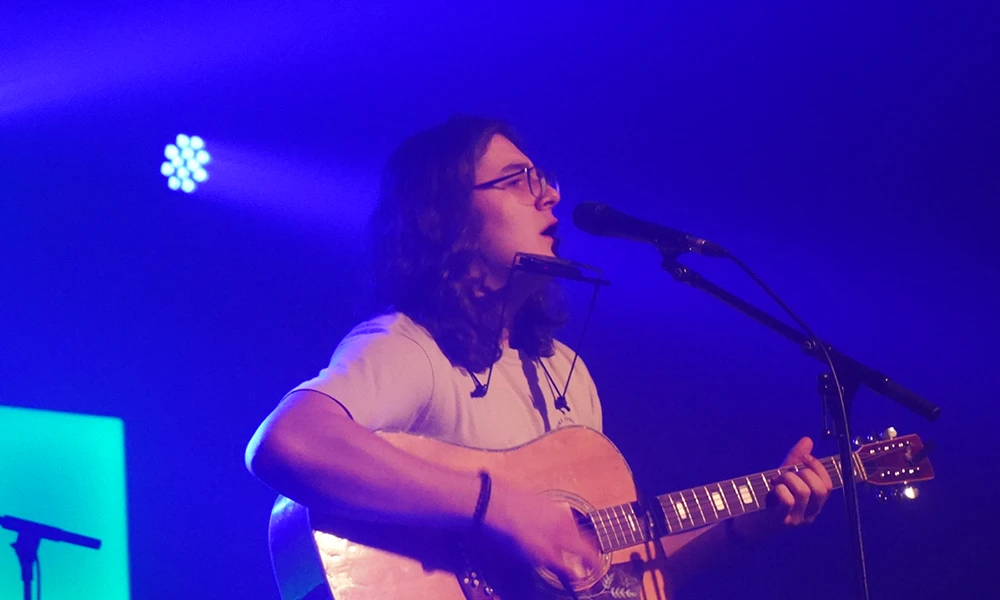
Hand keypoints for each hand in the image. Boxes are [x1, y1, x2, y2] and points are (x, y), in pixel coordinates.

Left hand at [482, 478, 601, 583]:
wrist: (495, 502)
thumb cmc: (515, 530)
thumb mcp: (539, 555)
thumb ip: (560, 565)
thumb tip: (576, 575)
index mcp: (567, 532)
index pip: (589, 550)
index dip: (593, 563)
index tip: (593, 571)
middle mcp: (563, 517)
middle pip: (579, 538)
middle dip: (578, 552)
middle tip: (574, 563)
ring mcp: (552, 507)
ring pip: (566, 527)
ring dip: (565, 540)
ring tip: (556, 550)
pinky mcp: (540, 501)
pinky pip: (554, 519)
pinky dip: (554, 530)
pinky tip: (542, 534)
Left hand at [769, 436, 833, 525]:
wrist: (745, 521)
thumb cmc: (766, 497)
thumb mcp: (783, 476)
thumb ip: (796, 459)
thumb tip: (808, 440)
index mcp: (814, 505)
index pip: (828, 485)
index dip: (819, 468)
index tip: (805, 458)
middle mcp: (809, 515)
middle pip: (820, 488)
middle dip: (803, 473)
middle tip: (785, 473)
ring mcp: (796, 520)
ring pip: (803, 491)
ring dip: (787, 478)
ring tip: (775, 481)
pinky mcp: (780, 522)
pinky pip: (787, 500)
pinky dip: (778, 489)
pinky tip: (771, 490)